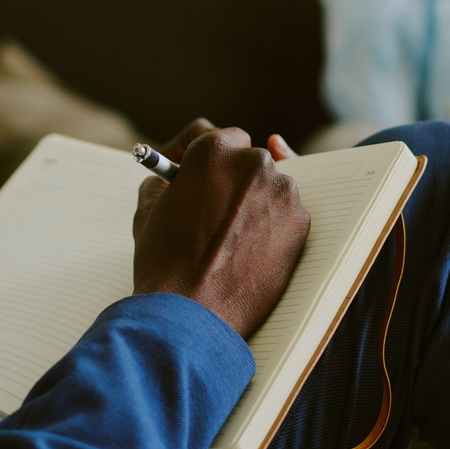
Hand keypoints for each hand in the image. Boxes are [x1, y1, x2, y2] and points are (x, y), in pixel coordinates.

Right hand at [132, 120, 310, 338]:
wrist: (192, 313)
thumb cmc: (164, 262)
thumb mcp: (149, 209)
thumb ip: (162, 181)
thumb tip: (170, 178)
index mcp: (213, 150)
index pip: (213, 135)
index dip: (198, 155)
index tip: (192, 171)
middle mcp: (253, 161)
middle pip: (244, 160)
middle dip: (228, 181)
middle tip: (209, 208)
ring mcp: (281, 191)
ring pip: (268, 188)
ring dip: (252, 204)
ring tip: (228, 239)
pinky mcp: (300, 222)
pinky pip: (285, 215)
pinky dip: (271, 229)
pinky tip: (247, 252)